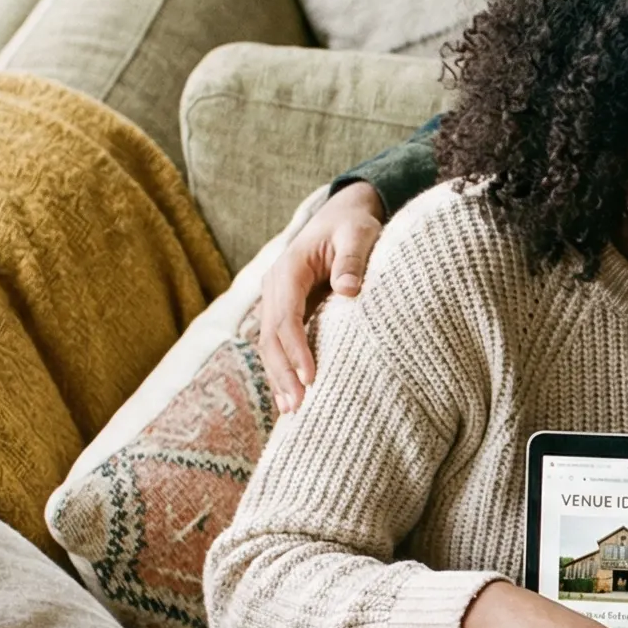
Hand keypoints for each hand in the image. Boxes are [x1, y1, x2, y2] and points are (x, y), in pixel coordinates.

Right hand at [258, 181, 386, 412]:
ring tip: (291, 411)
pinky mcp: (286, 310)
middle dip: (282, 373)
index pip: (286, 317)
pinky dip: (283, 368)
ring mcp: (277, 300)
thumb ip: (353, 259)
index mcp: (288, 269)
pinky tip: (291, 395)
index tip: (311, 378)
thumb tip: (348, 290)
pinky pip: (279, 342)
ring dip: (278, 377)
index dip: (296, 350)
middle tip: (297, 407)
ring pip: (269, 344)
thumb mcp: (359, 234)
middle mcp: (275, 286)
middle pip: (270, 337)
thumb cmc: (352, 225)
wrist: (342, 216)